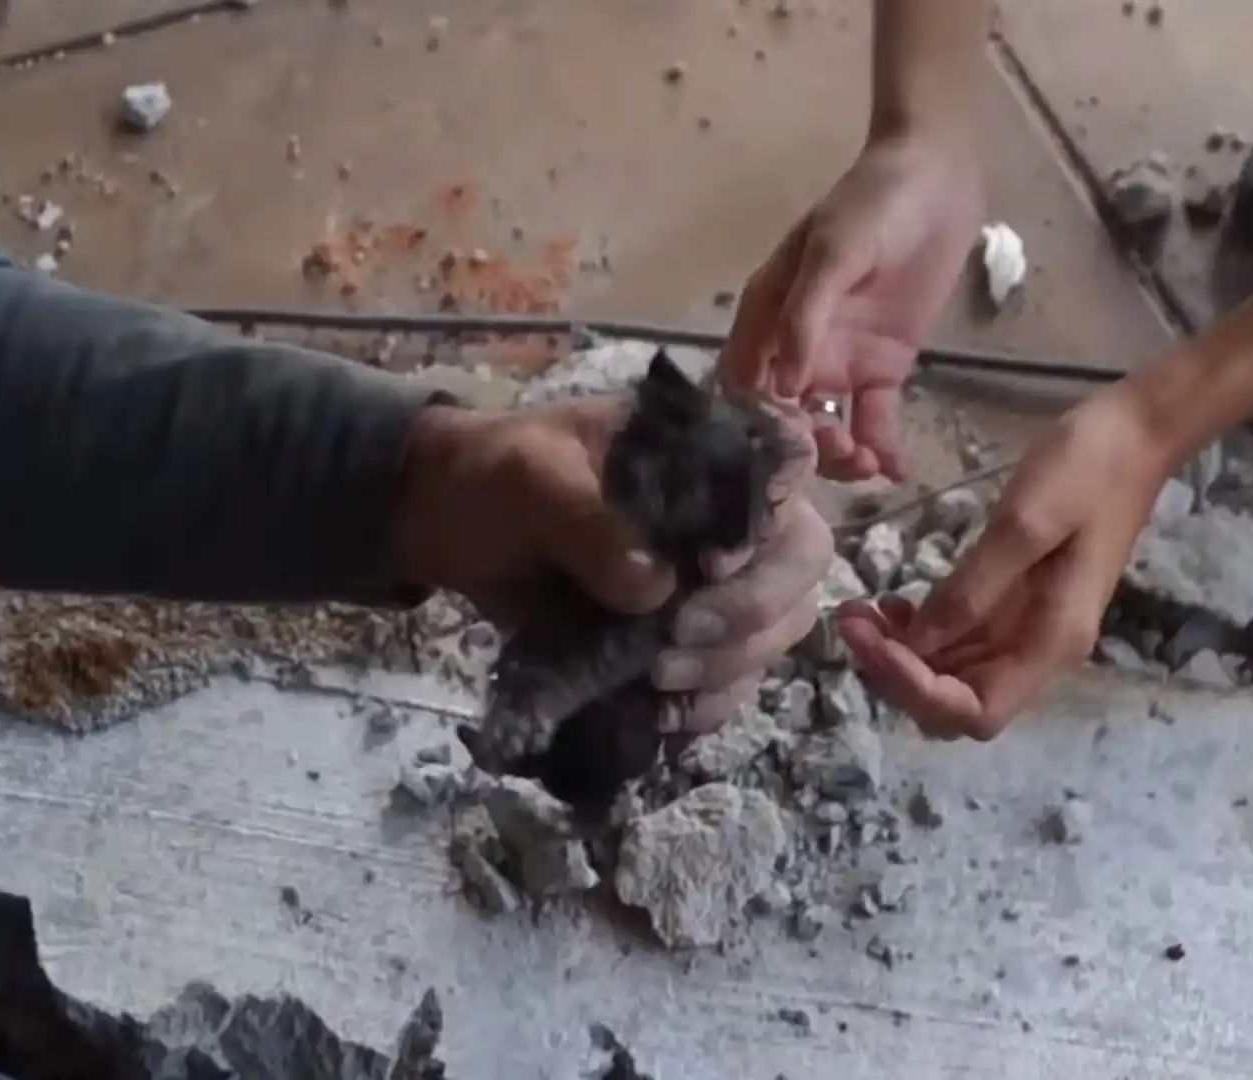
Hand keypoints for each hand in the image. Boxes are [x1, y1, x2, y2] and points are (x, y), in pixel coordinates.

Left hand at [390, 398, 834, 730]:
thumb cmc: (500, 476)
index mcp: (705, 454)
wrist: (451, 526)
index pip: (788, 466)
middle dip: (754, 609)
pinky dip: (710, 705)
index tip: (711, 560)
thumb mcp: (531, 475)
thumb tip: (653, 590)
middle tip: (680, 634)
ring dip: (731, 664)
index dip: (773, 515)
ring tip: (658, 679)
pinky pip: (734, 681)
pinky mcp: (687, 641)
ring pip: (779, 629)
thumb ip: (587, 520)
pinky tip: (666, 715)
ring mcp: (715, 584)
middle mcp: (728, 517)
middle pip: (801, 562)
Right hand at [720, 132, 981, 481]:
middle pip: (785, 417)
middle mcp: (796, 345)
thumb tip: (785, 387)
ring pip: (827, 425)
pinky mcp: (883, 365)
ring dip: (841, 454)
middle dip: (805, 448)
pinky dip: (882, 445)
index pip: (745, 383)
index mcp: (767, 314)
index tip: (788, 447)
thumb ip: (806, 316)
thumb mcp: (833, 251)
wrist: (937, 178)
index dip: (757, 422)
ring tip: (870, 466)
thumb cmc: (873, 203)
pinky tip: (896, 470)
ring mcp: (840, 358)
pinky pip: (875, 416)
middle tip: (843, 458)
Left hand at [836, 383, 1171, 739]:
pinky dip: (921, 633)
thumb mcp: (1027, 521)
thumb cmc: (1088, 470)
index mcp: (1051, 641)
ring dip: (902, 657)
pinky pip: (961, 641)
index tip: (874, 641)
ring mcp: (1027, 630)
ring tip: (860, 612)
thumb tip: (918, 643)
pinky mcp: (1016, 604)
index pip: (976, 712)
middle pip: (957, 703)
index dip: (917, 691)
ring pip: (953, 676)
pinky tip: (893, 603)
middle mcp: (1039, 651)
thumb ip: (974, 586)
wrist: (1136, 435)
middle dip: (898, 676)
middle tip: (852, 623)